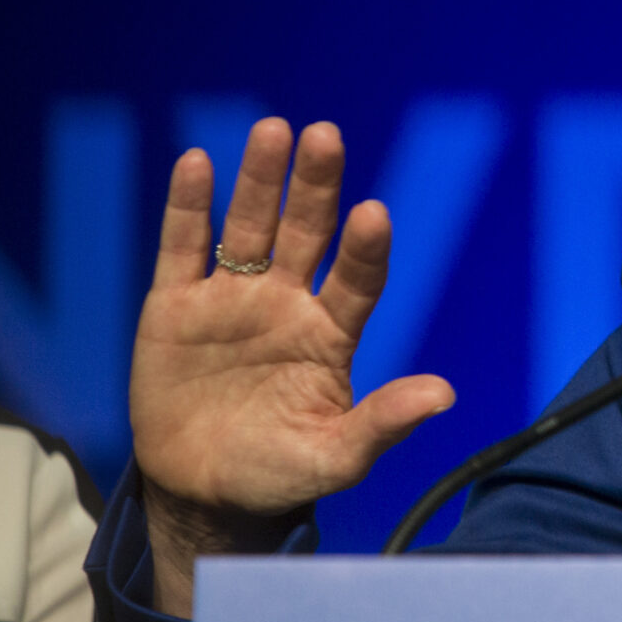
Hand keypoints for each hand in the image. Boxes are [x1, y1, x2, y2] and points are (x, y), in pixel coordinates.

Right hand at [129, 118, 452, 608]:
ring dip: (261, 180)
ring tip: (274, 130)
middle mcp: (287, 302)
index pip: (357, 279)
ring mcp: (231, 298)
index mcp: (331, 333)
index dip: (364, 248)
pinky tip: (197, 163)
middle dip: (316, 187)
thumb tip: (445, 395)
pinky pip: (183, 248)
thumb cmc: (279, 472)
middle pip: (307, 233)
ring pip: (249, 227)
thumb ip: (382, 424)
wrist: (204, 491)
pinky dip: (188, 207)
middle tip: (326, 136)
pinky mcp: (176, 306)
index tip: (374, 214)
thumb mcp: (334, 457)